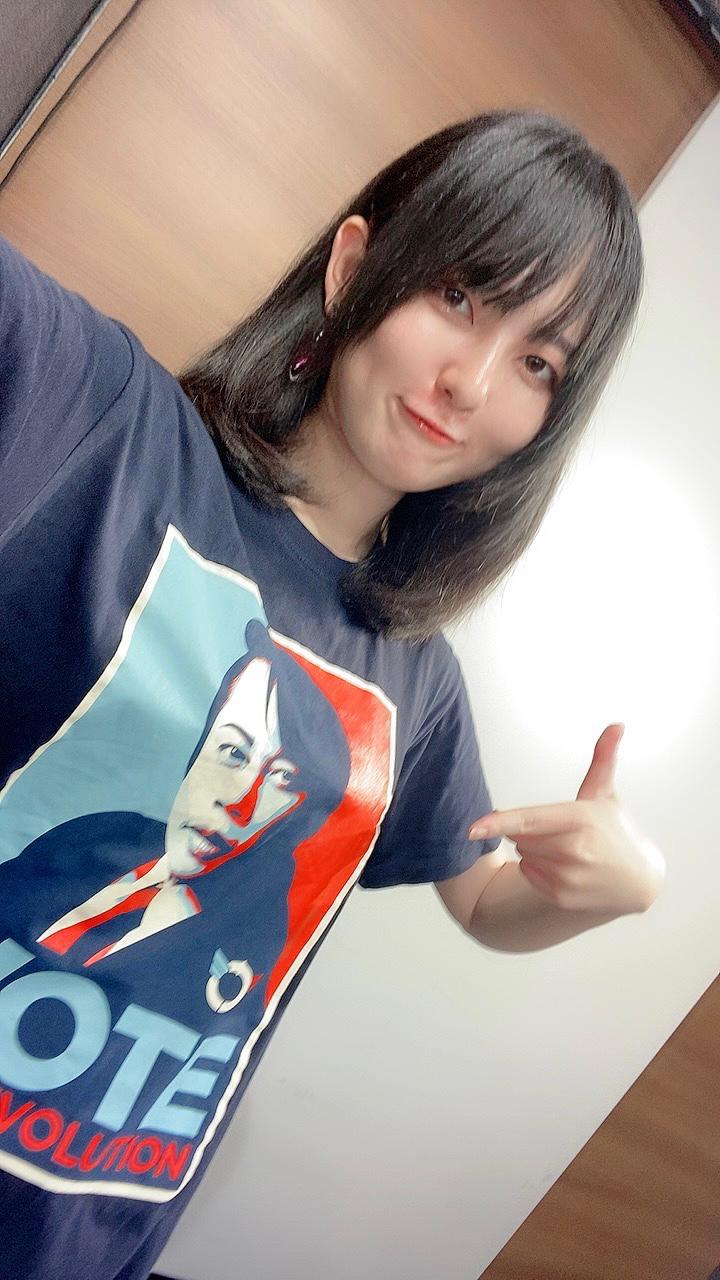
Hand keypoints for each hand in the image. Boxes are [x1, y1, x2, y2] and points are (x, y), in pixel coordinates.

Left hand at [468, 724, 665, 914]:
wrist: (638, 880)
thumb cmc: (614, 831)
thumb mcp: (605, 794)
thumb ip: (603, 758)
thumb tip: (617, 724)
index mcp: (580, 819)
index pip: (529, 820)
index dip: (497, 823)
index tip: (471, 828)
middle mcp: (574, 851)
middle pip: (519, 836)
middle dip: (529, 830)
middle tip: (560, 830)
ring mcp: (568, 877)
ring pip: (523, 855)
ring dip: (534, 851)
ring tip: (567, 851)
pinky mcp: (562, 897)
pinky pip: (529, 874)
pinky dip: (539, 870)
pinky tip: (566, 868)